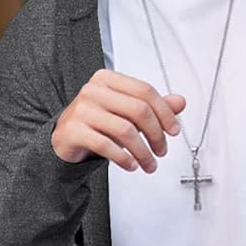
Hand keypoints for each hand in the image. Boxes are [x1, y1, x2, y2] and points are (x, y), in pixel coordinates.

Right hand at [52, 69, 185, 171]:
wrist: (65, 139)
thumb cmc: (98, 123)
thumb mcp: (126, 112)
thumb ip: (152, 106)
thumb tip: (180, 102)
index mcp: (108, 79)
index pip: (145, 91)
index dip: (165, 112)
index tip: (174, 131)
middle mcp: (93, 90)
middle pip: (138, 110)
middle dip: (156, 135)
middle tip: (162, 151)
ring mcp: (81, 110)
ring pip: (125, 130)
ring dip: (143, 152)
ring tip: (149, 164)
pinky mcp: (74, 131)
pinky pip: (106, 145)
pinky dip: (123, 158)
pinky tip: (131, 165)